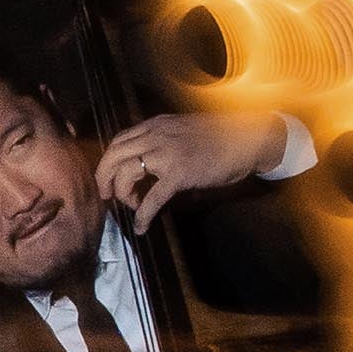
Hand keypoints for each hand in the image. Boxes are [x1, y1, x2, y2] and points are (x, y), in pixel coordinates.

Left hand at [96, 112, 289, 232]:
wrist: (249, 138)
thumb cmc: (220, 137)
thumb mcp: (182, 129)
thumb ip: (161, 139)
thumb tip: (144, 159)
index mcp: (156, 125)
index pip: (118, 140)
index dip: (108, 161)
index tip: (108, 176)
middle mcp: (156, 136)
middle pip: (113, 156)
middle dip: (103, 178)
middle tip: (106, 195)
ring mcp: (167, 154)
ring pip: (125, 174)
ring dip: (122, 194)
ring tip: (131, 204)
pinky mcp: (180, 174)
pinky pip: (152, 198)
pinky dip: (142, 215)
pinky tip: (141, 226)